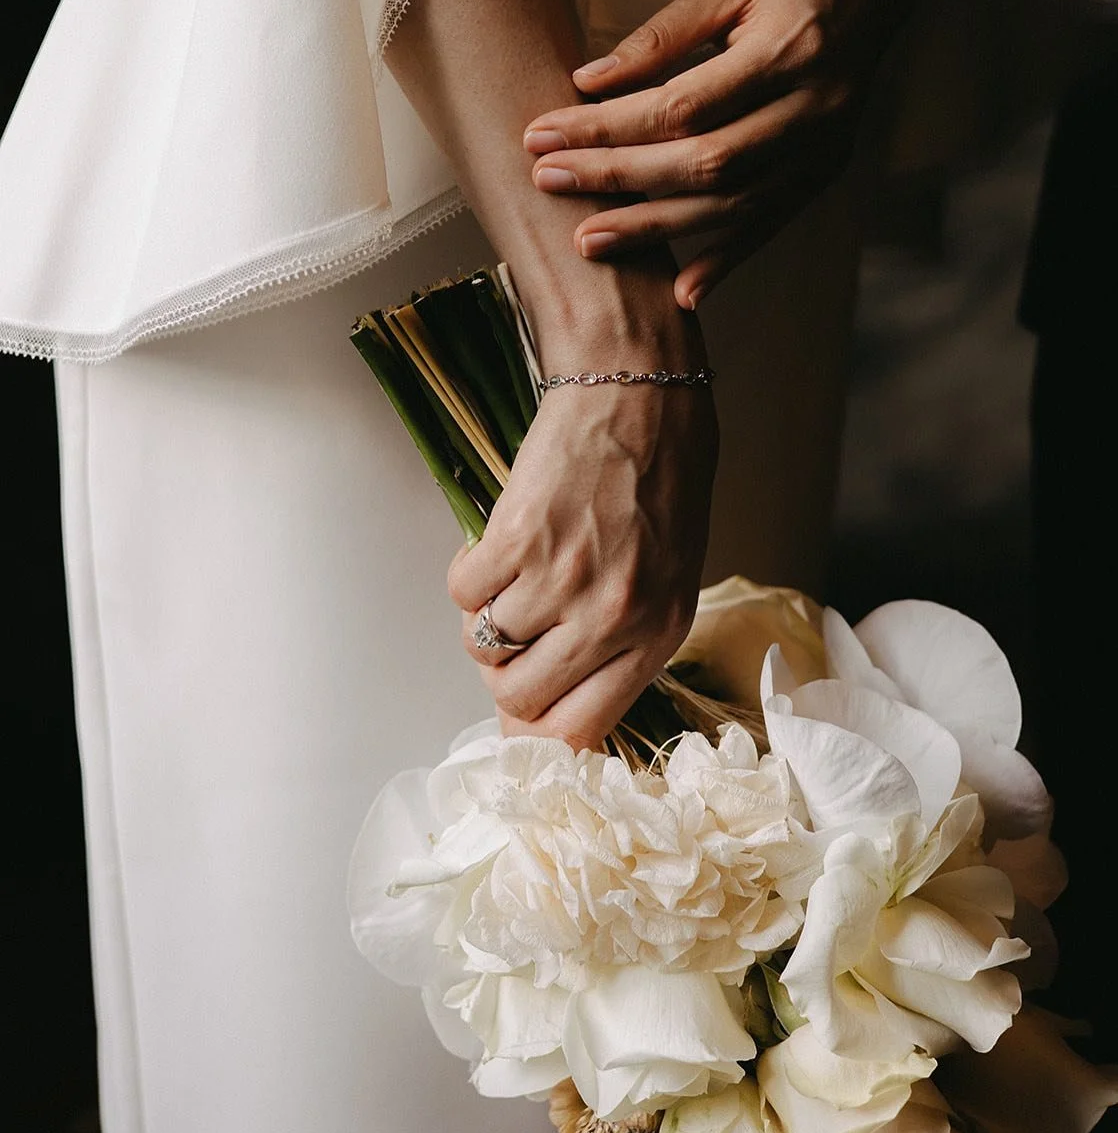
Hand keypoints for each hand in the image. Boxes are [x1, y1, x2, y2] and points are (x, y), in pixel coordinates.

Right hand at [448, 369, 716, 752]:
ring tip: (510, 577)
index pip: (580, 730)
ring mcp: (563, 579)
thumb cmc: (660, 484)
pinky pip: (460, 593)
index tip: (517, 721)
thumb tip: (539, 712)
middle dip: (503, 674)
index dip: (536, 735)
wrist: (642, 397)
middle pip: (520, 696)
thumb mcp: (663, 582)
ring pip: (484, 646)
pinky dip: (466, 574)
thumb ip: (614, 649)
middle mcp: (611, 618)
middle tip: (514, 631)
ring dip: (484, 618)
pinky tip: (494, 547)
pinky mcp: (518, 538)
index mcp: (655, 636)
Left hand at [522, 0, 920, 307]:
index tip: (545, 134)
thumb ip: (660, 36)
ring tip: (590, 241)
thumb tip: (588, 82)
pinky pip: (769, 227)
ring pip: (731, 206)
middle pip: (702, 162)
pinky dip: (725, 262)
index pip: (681, 105)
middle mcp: (810, 109)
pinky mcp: (822, 174)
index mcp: (786, 49)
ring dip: (657, 230)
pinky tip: (683, 294)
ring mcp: (821, 150)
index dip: (608, 126)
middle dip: (619, 179)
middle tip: (551, 183)